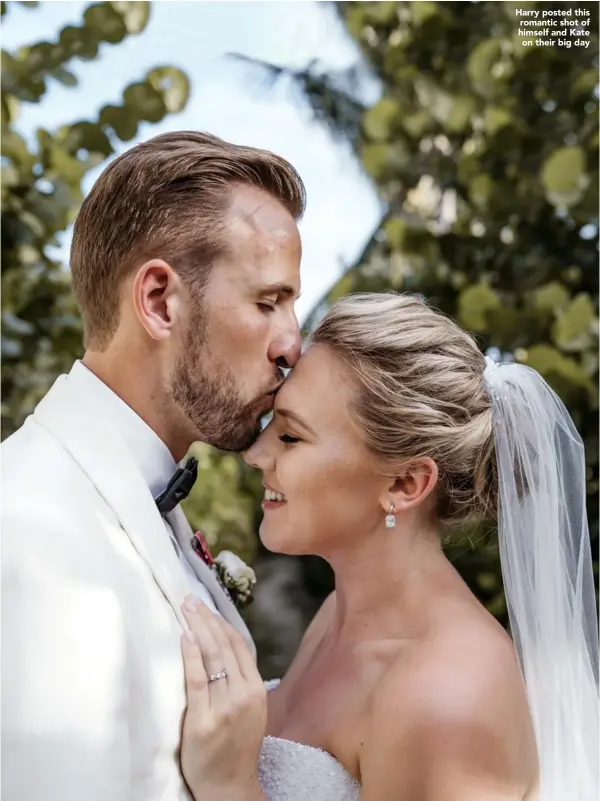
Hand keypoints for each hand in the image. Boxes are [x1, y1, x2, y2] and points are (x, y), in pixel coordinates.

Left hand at [180, 595, 266, 800]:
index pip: (239, 645)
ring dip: (198, 628)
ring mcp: (225, 707)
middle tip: (190, 599)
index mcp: (257, 689)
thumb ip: (240, 681)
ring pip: (212, 657)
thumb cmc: (236, 748)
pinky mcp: (204, 721)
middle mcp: (244, 694)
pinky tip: (185, 637)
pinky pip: (198, 680)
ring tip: (185, 609)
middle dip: (207, 618)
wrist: (230, 787)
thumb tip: (221, 648)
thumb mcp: (249, 710)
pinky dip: (191, 656)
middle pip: (224, 646)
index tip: (207, 605)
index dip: (222, 622)